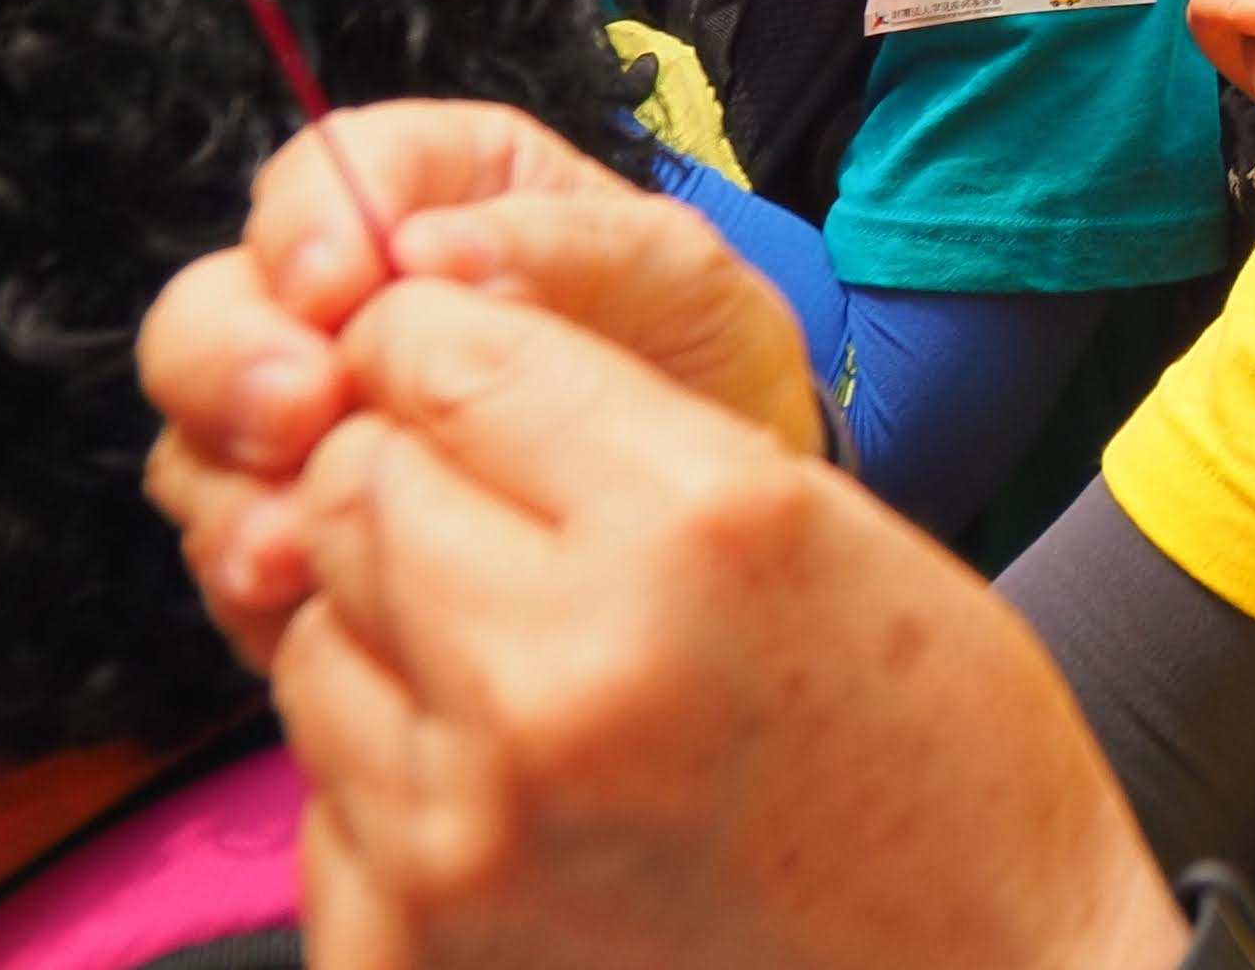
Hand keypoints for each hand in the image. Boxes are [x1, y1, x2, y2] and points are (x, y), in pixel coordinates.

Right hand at [140, 104, 817, 671]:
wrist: (725, 516)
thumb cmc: (703, 370)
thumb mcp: (681, 282)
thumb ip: (568, 247)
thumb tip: (434, 247)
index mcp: (439, 197)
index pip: (330, 171)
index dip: (310, 222)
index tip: (334, 286)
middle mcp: (350, 303)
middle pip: (221, 301)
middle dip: (234, 358)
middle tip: (294, 413)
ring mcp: (312, 419)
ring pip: (204, 430)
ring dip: (233, 480)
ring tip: (293, 536)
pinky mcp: (299, 524)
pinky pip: (229, 538)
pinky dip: (250, 562)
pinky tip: (298, 586)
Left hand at [276, 281, 1178, 969]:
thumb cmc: (944, 769)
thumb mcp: (832, 534)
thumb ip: (627, 440)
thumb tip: (434, 366)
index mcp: (691, 535)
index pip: (446, 361)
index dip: (437, 344)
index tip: (453, 361)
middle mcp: (556, 679)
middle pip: (353, 493)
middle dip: (410, 482)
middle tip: (511, 528)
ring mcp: (466, 835)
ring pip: (310, 640)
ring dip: (390, 634)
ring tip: (528, 676)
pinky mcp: (410, 953)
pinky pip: (325, 798)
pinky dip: (397, 780)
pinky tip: (526, 801)